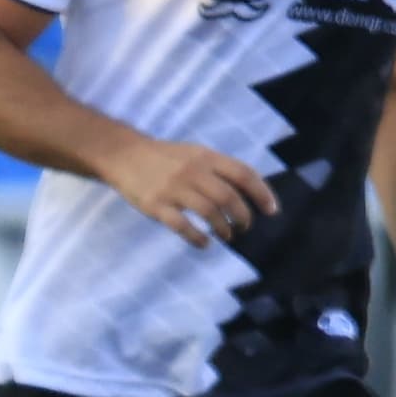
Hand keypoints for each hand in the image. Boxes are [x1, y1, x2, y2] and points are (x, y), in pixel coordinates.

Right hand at [97, 132, 274, 245]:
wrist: (124, 155)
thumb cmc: (165, 158)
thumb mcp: (194, 153)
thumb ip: (218, 168)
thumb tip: (249, 189)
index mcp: (206, 157)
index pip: (243, 174)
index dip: (262, 193)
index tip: (271, 211)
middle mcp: (192, 171)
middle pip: (229, 197)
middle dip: (243, 216)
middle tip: (244, 227)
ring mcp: (173, 189)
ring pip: (209, 213)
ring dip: (223, 228)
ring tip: (226, 235)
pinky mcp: (156, 205)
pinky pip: (182, 226)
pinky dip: (197, 238)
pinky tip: (204, 243)